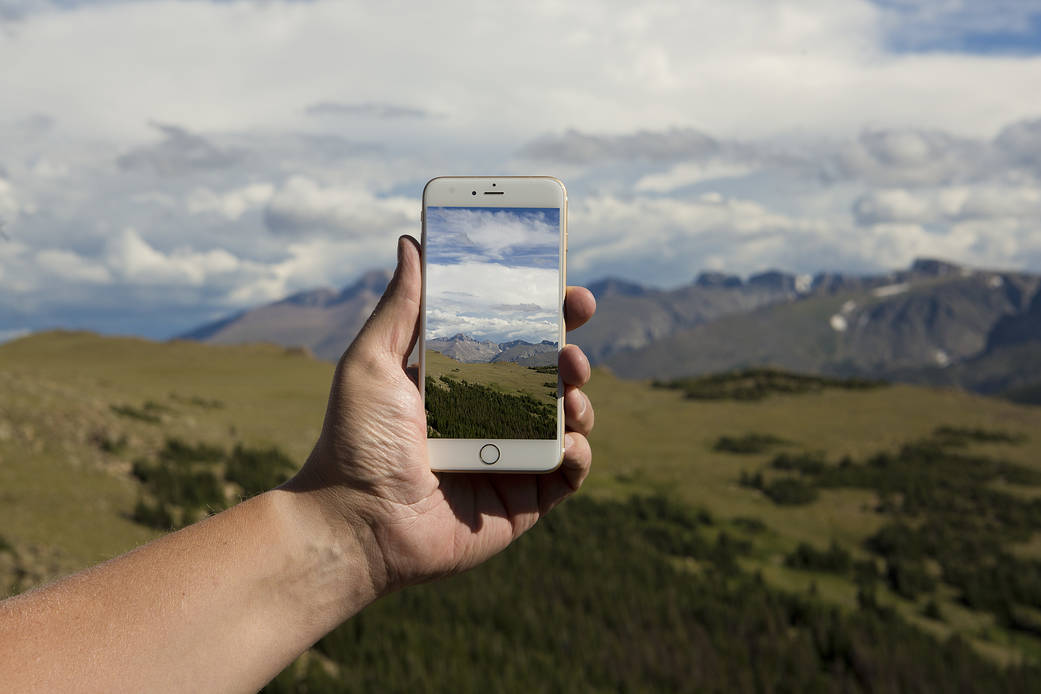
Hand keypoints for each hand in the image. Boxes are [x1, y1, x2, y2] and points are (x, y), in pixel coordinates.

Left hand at [286, 235, 595, 593]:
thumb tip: (412, 242)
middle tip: (576, 320)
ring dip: (580, 394)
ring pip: (568, 417)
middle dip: (571, 344)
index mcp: (459, 382)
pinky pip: (569, 472)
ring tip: (569, 382)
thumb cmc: (354, 442)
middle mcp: (489, 416)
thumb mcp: (372, 362)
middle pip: (549, 374)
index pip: (511, 339)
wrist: (356, 524)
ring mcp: (511, 458)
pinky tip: (566, 441)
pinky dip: (579, 452)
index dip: (541, 311)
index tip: (561, 283)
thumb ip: (400, 307)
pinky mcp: (524, 500)